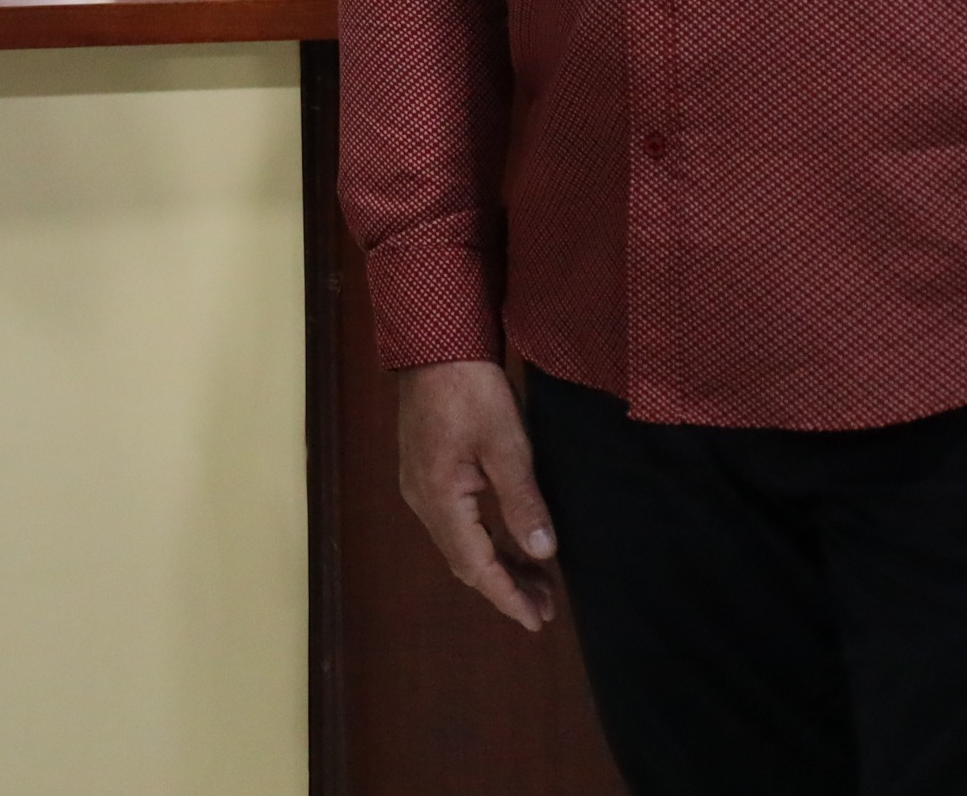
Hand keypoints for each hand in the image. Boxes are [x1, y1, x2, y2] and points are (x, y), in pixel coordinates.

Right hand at [396, 359, 561, 630]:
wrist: (435, 346)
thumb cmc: (472, 390)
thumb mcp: (507, 444)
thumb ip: (523, 501)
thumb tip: (542, 553)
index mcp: (440, 496)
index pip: (475, 563)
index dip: (507, 596)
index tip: (537, 621)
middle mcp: (422, 499)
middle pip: (464, 560)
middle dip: (505, 587)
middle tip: (547, 608)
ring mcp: (420, 486)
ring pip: (459, 544)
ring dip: (496, 566)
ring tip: (537, 583)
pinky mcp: (426, 472)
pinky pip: (455, 524)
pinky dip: (484, 542)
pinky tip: (510, 544)